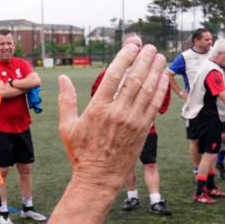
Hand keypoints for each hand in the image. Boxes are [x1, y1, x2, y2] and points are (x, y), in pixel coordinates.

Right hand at [58, 44, 167, 192]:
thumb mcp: (67, 126)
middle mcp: (117, 112)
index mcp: (98, 108)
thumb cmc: (81, 152)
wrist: (99, 177)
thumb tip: (62, 78)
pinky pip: (154, 105)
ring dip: (155, 70)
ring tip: (159, 57)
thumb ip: (66, 100)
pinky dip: (159, 89)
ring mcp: (132, 121)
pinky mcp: (143, 130)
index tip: (132, 46)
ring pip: (147, 90)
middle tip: (149, 47)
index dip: (125, 57)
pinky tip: (162, 77)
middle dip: (144, 59)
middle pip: (134, 78)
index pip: (114, 75)